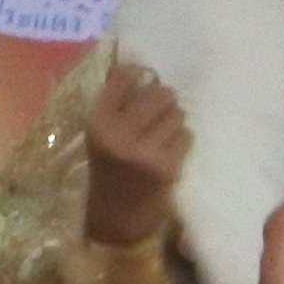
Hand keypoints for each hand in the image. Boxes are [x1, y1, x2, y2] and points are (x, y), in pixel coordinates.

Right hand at [80, 57, 192, 249]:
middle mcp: (120, 135)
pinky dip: (182, 139)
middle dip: (163, 98)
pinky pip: (186, 136)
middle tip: (160, 107)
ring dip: (174, 119)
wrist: (115, 218)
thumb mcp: (98, 136)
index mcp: (97, 123)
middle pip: (158, 93)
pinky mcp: (167, 167)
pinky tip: (170, 148)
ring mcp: (145, 152)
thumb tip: (134, 65)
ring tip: (163, 131)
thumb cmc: (106, 170)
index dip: (136, 73)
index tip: (140, 78)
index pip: (122, 79)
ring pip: (176, 114)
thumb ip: (113, 104)